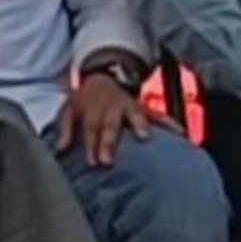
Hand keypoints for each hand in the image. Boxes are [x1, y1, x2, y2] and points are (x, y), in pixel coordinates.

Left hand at [54, 72, 169, 166]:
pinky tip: (181, 133)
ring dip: (140, 125)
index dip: (91, 144)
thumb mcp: (68, 110)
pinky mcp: (144, 108)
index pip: (91, 127)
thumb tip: (59, 149)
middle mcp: (111, 107)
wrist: (101, 79)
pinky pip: (158, 114)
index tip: (92, 162)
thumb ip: (65, 129)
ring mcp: (129, 106)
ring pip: (135, 114)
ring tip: (145, 138)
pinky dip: (169, 123)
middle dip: (109, 142)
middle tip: (108, 161)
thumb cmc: (84, 101)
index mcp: (93, 108)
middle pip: (110, 124)